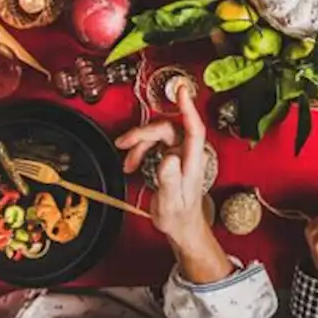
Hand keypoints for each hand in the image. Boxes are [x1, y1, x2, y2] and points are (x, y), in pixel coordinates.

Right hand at [116, 93, 209, 248]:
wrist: (182, 227)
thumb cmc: (178, 217)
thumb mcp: (171, 203)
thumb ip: (169, 180)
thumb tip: (169, 158)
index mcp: (194, 161)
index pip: (194, 128)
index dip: (187, 107)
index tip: (180, 90)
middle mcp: (190, 153)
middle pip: (168, 129)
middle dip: (144, 133)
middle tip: (123, 143)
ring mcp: (183, 154)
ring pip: (160, 135)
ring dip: (140, 145)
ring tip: (128, 162)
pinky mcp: (175, 157)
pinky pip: (156, 144)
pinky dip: (141, 150)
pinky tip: (132, 162)